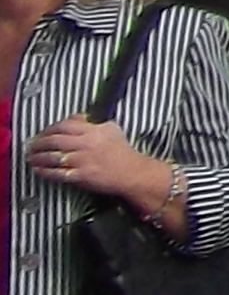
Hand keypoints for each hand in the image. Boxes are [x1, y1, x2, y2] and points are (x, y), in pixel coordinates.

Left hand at [31, 115, 174, 219]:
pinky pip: (57, 173)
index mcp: (93, 131)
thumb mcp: (111, 129)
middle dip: (38, 143)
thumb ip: (92, 122)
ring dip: (38, 157)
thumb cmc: (122, 151)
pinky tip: (38, 170)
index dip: (49, 129)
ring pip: (52, 157)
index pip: (64, 125)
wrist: (132, 172)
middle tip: (32, 146)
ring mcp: (82, 161)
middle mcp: (86, 145)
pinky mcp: (80, 176)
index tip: (43, 133)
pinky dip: (44, 171)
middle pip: (54, 141)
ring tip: (31, 158)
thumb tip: (75, 118)